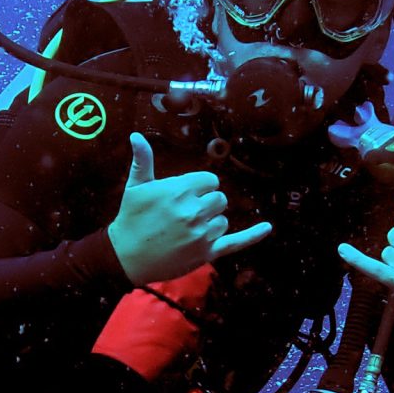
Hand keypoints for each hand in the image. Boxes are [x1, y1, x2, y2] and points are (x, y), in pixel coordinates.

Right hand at [107, 133, 273, 284]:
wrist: (125, 257)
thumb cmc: (130, 219)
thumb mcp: (135, 187)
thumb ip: (142, 160)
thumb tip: (136, 136)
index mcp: (180, 190)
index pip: (210, 181)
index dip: (199, 187)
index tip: (185, 196)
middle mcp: (194, 210)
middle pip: (220, 199)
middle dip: (206, 204)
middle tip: (186, 213)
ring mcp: (202, 233)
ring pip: (223, 220)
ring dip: (211, 223)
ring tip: (187, 230)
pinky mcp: (207, 253)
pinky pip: (236, 242)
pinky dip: (253, 235)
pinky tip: (268, 227)